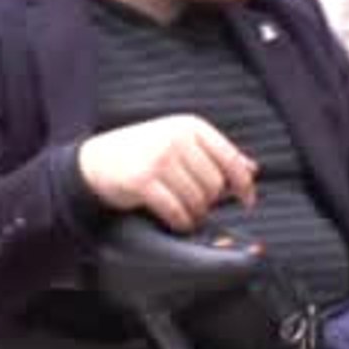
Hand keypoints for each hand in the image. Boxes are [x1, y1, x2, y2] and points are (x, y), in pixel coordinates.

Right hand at [77, 115, 258, 232]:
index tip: (248, 201)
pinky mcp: (143, 181)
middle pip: (215, 184)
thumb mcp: (180, 142)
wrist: (96, 161)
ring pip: (197, 200)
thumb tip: (252, 168)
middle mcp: (176, 139)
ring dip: (196, 215)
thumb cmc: (143, 152)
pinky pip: (176, 211)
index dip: (244, 183)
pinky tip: (178, 222)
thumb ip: (215, 154)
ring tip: (187, 214)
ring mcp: (159, 159)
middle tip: (199, 207)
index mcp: (190, 126)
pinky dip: (181, 222)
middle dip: (211, 202)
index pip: (229, 157)